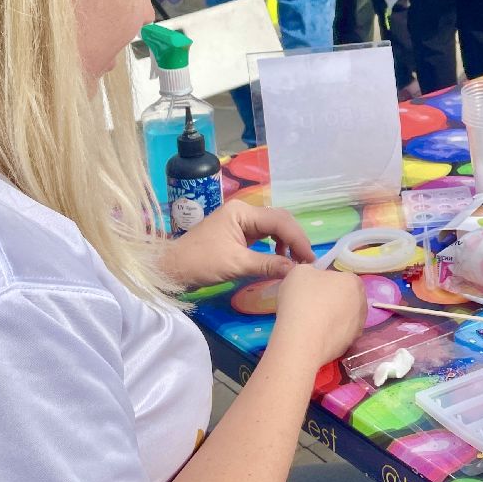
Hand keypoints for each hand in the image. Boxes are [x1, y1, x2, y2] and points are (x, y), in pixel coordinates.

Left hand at [160, 200, 313, 287]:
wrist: (172, 269)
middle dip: (295, 239)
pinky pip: (265, 235)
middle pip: (280, 220)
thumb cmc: (200, 263)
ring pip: (274, 227)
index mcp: (243, 212)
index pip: (280, 221)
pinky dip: (276, 245)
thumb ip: (268, 264)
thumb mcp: (236, 264)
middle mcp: (244, 211)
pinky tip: (279, 258)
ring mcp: (241, 221)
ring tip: (296, 261)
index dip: (298, 239)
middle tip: (307, 261)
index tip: (310, 259)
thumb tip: (296, 270)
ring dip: (288, 242)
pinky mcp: (239, 232)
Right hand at [272, 264, 366, 365]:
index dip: (321, 283)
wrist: (302, 340)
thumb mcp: (299, 272)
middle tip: (307, 306)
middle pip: (342, 298)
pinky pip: (338, 334)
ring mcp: (358, 325)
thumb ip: (310, 271)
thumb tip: (314, 280)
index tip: (307, 291)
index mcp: (353, 281)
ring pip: (341, 317)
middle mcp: (362, 302)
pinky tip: (313, 336)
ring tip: (309, 323)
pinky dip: (328, 334)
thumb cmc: (302, 299)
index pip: (337, 278)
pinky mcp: (351, 344)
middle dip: (328, 301)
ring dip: (329, 318)